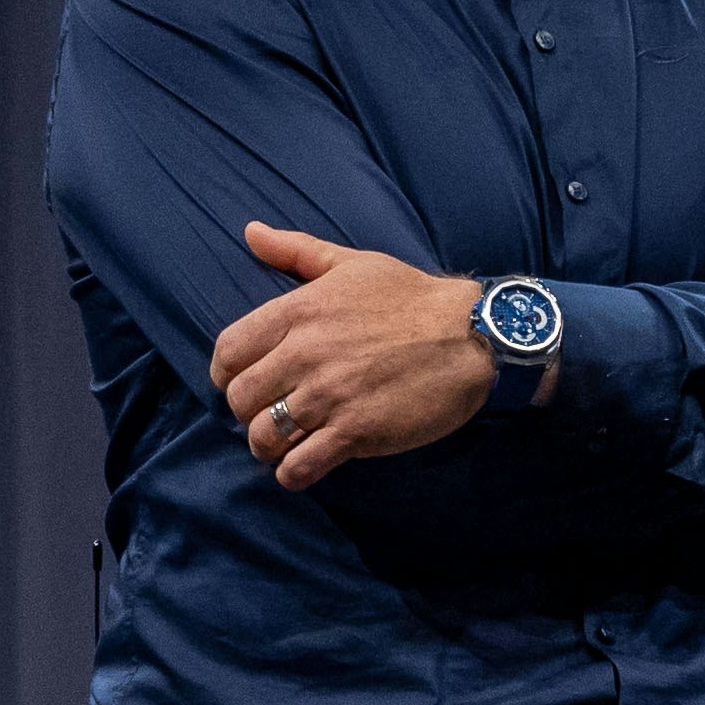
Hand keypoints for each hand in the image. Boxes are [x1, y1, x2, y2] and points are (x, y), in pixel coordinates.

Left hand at [210, 223, 495, 490]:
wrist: (477, 335)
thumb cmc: (416, 298)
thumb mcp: (354, 263)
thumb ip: (297, 250)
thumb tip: (251, 231)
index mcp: (298, 312)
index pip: (228, 352)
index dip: (227, 373)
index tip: (245, 382)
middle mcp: (305, 355)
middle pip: (240, 399)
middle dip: (248, 412)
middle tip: (270, 415)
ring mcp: (330, 397)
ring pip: (263, 435)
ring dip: (268, 446)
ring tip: (285, 445)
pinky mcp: (357, 431)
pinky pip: (300, 465)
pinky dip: (292, 473)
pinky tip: (302, 468)